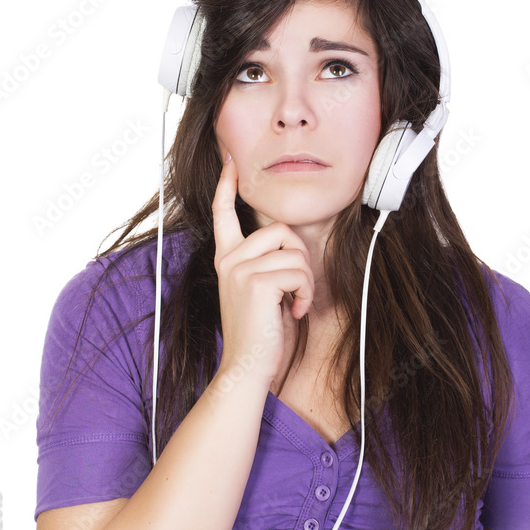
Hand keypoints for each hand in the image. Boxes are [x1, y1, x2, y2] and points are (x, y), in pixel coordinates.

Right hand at [211, 152, 315, 387]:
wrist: (247, 367)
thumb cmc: (260, 332)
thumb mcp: (260, 290)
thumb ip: (265, 262)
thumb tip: (289, 241)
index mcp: (226, 259)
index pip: (223, 214)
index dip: (226, 185)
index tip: (231, 162)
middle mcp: (228, 260)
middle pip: (280, 229)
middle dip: (299, 257)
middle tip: (296, 288)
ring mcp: (239, 269)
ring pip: (294, 252)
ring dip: (306, 280)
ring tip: (294, 303)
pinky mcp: (256, 282)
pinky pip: (299, 272)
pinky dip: (306, 294)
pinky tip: (294, 313)